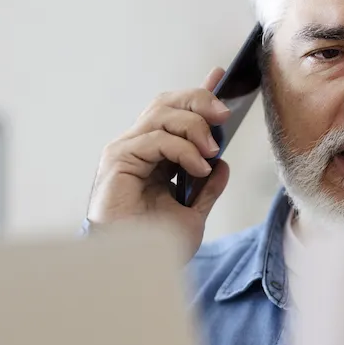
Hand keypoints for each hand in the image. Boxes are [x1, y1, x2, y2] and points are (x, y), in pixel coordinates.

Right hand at [86, 67, 232, 259]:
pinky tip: (197, 167)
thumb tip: (222, 164)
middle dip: (200, 101)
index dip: (197, 93)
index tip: (220, 77)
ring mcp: (125, 151)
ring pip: (163, 114)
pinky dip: (183, 149)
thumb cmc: (154, 244)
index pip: (175, 112)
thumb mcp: (192, 214)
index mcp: (152, 156)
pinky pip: (156, 139)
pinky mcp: (118, 160)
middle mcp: (136, 147)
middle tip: (224, 114)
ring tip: (211, 151)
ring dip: (195, 127)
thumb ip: (206, 188)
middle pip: (168, 103)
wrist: (134, 267)